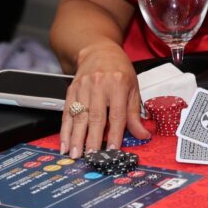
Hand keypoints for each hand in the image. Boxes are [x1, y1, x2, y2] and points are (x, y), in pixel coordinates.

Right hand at [59, 41, 149, 157]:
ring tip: (75, 154)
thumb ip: (135, 113)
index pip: (117, 114)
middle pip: (95, 116)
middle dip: (92, 139)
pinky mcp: (71, 90)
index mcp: (119, 84)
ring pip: (79, 116)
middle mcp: (100, 85)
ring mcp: (83, 87)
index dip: (115, 133)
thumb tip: (143, 134)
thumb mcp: (133, 88)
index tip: (112, 150)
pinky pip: (67, 112)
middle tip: (90, 156)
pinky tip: (64, 143)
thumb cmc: (119, 70)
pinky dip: (65, 130)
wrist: (99, 51)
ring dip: (76, 137)